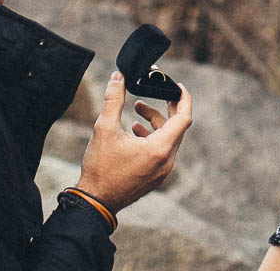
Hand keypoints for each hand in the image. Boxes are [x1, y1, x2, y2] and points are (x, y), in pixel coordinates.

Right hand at [75, 71, 192, 212]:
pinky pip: (162, 152)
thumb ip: (113, 99)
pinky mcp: (155, 177)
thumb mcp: (104, 128)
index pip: (184, 118)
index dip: (183, 99)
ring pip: (168, 139)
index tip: (176, 86)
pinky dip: (153, 138)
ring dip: (155, 123)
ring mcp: (162, 172)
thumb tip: (118, 76)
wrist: (95, 202)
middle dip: (164, 108)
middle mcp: (167, 161)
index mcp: (160, 148)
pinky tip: (134, 131)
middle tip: (155, 93)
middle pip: (176, 127)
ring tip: (136, 112)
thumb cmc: (100, 168)